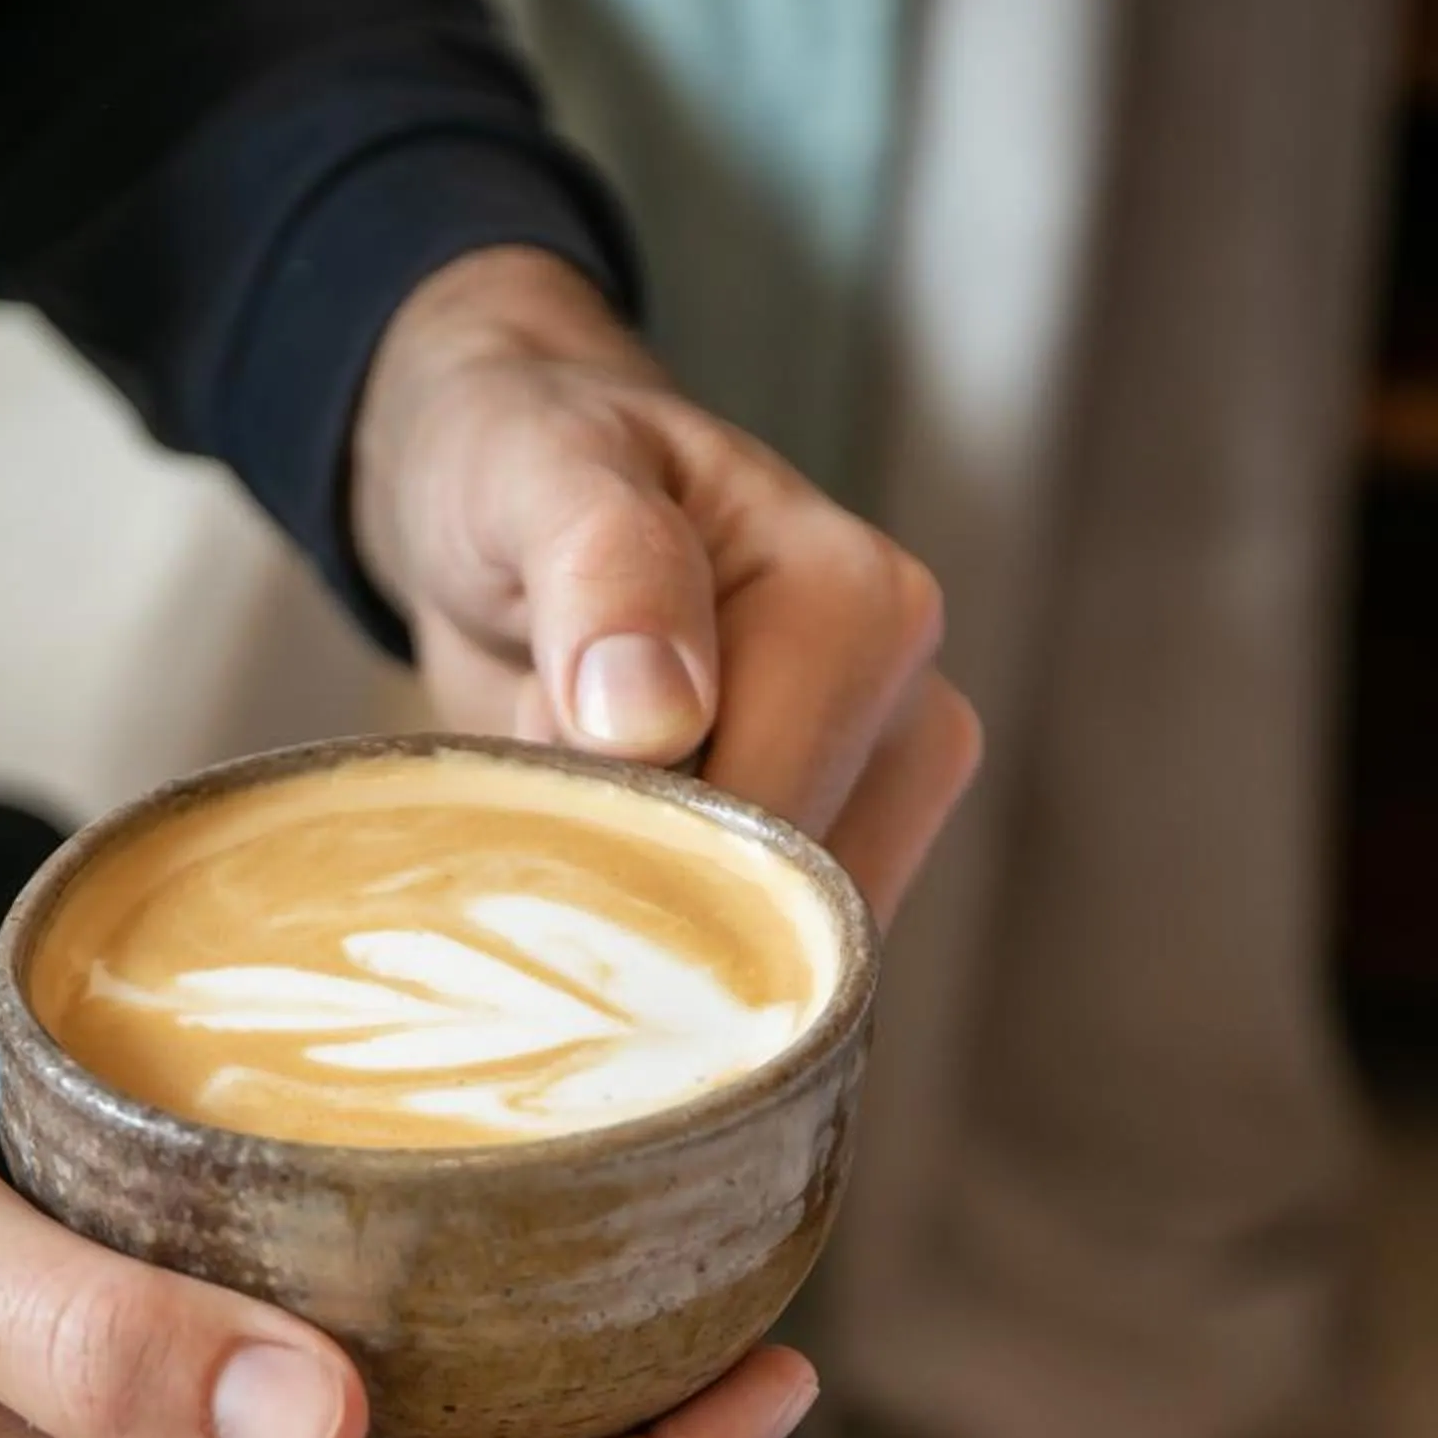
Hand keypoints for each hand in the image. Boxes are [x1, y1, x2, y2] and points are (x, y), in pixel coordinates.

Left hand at [355, 248, 980, 924]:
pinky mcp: (850, 855)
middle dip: (647, 886)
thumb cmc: (531, 476)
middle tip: (542, 794)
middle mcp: (916, 707)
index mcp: (864, 607)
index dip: (632, 838)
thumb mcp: (534, 475)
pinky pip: (774, 961)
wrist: (521, 508)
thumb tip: (656, 716)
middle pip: (784, 903)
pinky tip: (615, 851)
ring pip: (784, 955)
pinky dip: (680, 941)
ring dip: (658, 920)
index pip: (765, 819)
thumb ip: (601, 569)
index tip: (533, 777)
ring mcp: (891, 796)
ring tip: (578, 806)